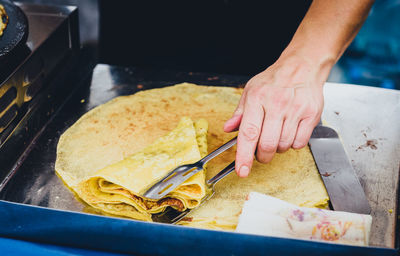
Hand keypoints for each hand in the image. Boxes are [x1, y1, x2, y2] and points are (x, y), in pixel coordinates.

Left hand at [224, 54, 326, 177]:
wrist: (302, 66)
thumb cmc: (274, 80)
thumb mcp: (250, 91)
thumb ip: (239, 113)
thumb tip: (228, 129)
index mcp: (257, 98)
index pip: (248, 133)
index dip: (243, 156)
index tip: (242, 171)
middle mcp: (276, 104)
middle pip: (267, 144)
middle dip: (262, 156)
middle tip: (260, 153)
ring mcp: (295, 109)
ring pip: (283, 146)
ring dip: (278, 149)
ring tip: (277, 134)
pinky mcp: (311, 114)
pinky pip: (300, 143)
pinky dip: (293, 144)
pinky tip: (290, 131)